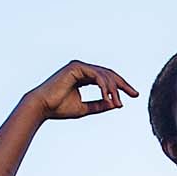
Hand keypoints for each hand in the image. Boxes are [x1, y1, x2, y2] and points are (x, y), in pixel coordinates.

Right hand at [26, 59, 140, 120]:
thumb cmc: (59, 109)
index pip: (106, 79)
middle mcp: (82, 69)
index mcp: (83, 76)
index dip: (120, 87)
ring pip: (104, 75)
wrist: (42, 107)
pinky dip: (104, 86)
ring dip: (113, 89)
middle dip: (122, 84)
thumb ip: (99, 105)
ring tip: (117, 103)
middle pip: (108, 74)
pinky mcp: (76, 67)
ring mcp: (79, 66)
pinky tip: (108, 97)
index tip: (133, 95)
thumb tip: (116, 104)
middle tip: (134, 94)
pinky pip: (96, 75)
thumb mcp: (84, 108)